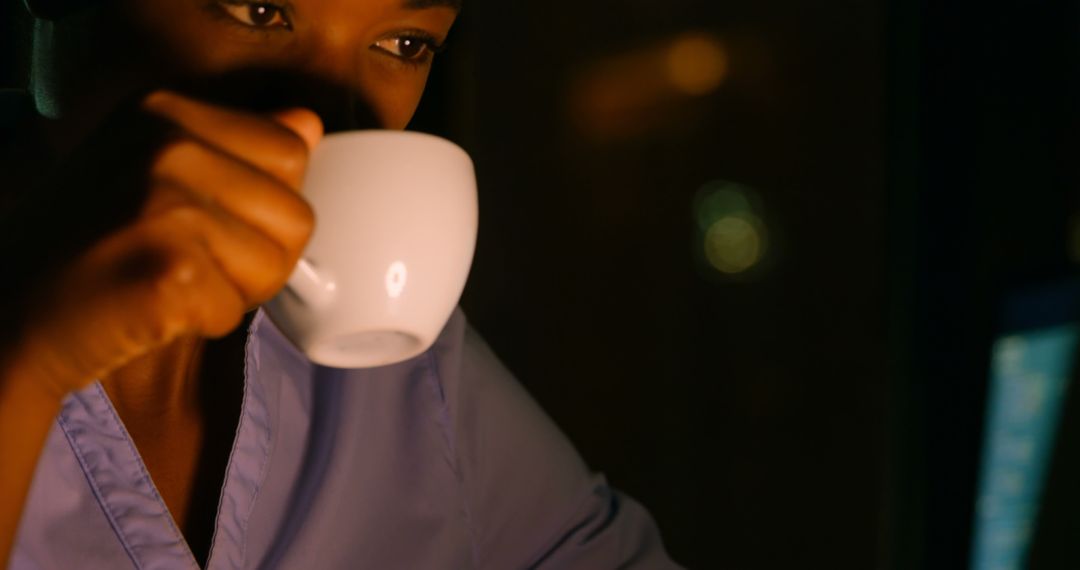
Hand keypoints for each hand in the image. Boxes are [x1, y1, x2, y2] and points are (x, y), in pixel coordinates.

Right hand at [7, 90, 322, 398]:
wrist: (10, 311)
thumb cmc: (91, 245)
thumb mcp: (155, 172)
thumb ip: (238, 145)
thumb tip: (309, 127)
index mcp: (167, 110)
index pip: (292, 154)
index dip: (266, 204)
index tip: (210, 221)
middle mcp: (164, 145)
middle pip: (296, 215)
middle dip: (261, 257)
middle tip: (191, 262)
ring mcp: (162, 204)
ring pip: (277, 266)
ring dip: (234, 292)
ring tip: (171, 282)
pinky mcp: (167, 271)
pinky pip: (236, 309)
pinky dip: (203, 323)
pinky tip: (151, 308)